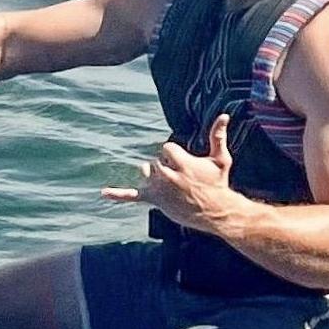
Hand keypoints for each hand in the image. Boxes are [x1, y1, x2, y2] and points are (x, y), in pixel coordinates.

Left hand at [100, 114, 240, 233]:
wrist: (216, 213)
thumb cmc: (218, 184)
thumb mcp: (221, 159)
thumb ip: (218, 136)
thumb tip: (224, 115)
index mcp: (182, 163)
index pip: (166, 148)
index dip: (176, 155)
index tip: (189, 166)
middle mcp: (168, 176)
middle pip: (156, 160)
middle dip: (168, 166)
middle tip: (185, 180)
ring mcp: (159, 189)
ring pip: (146, 171)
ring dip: (156, 176)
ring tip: (174, 186)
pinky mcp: (154, 200)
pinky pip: (132, 196)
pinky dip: (118, 194)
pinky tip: (104, 192)